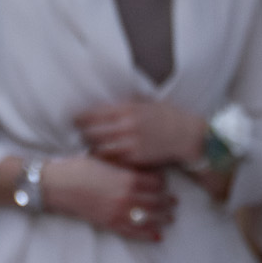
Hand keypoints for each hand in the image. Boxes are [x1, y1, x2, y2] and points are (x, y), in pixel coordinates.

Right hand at [41, 155, 174, 241]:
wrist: (57, 184)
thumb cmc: (78, 168)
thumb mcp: (106, 161)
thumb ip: (126, 167)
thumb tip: (142, 170)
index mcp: (128, 178)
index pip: (157, 183)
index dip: (164, 184)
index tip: (166, 184)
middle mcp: (127, 197)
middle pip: (158, 202)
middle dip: (168, 203)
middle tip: (175, 203)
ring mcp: (119, 213)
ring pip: (150, 218)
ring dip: (163, 219)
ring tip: (170, 218)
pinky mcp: (109, 224)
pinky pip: (134, 232)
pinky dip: (148, 235)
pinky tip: (157, 236)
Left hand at [74, 99, 205, 170]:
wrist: (187, 135)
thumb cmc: (167, 116)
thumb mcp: (145, 103)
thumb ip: (125, 103)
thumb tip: (106, 103)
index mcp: (126, 109)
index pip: (93, 114)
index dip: (80, 119)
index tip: (74, 120)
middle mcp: (126, 126)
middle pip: (91, 132)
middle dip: (83, 134)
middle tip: (79, 135)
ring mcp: (130, 143)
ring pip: (99, 148)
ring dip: (91, 148)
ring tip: (88, 147)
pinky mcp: (135, 158)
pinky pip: (112, 160)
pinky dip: (105, 159)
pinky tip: (102, 158)